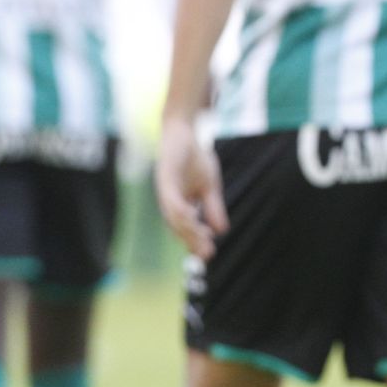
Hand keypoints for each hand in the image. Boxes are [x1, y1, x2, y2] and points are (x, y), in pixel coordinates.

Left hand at [155, 117, 229, 259]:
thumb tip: (221, 231)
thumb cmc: (194, 158)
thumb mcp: (209, 185)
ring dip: (188, 230)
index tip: (210, 254)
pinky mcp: (165, 179)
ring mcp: (165, 191)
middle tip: (207, 254)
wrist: (183, 132)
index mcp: (179, 205)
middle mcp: (169, 202)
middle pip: (179, 227)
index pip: (186, 228)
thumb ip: (213, 207)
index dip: (196, 242)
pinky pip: (171, 199)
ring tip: (202, 241)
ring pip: (174, 217)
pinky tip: (191, 218)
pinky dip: (180, 211)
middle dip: (193, 241)